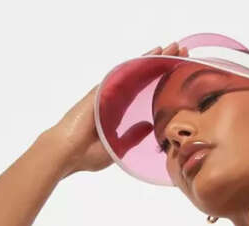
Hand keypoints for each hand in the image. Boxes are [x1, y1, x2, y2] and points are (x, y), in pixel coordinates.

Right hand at [46, 41, 188, 176]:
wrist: (67, 153)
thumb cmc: (87, 154)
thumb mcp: (119, 147)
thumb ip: (132, 137)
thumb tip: (149, 127)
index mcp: (118, 112)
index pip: (143, 93)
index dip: (160, 82)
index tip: (177, 75)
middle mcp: (114, 98)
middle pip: (142, 77)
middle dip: (161, 64)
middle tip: (181, 53)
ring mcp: (108, 92)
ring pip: (135, 71)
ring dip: (154, 59)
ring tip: (172, 48)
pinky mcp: (102, 89)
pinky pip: (124, 73)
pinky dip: (139, 63)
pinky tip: (154, 54)